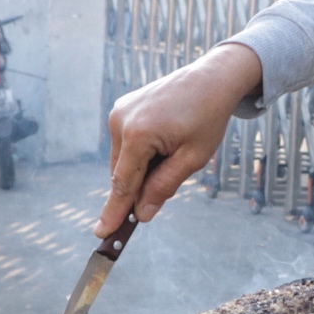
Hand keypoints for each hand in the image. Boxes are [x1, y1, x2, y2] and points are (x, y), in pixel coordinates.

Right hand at [96, 44, 263, 237]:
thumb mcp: (192, 158)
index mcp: (138, 134)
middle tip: (171, 173)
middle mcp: (121, 121)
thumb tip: (141, 214)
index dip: (114, 212)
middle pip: (123, 173)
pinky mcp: (122, 107)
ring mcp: (119, 111)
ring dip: (143, 166)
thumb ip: (164, 187)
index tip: (101, 234)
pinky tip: (167, 138)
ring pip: (124, 159)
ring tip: (175, 146)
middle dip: (141, 185)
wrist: (212, 78)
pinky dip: (141, 151)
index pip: (122, 184)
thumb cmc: (207, 117)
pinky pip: (126, 143)